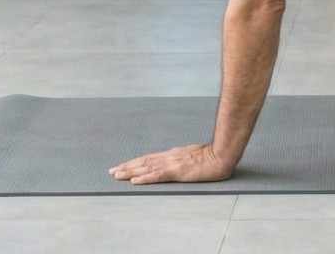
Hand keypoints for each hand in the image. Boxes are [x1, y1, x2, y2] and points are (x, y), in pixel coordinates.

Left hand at [109, 142, 234, 185]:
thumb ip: (183, 158)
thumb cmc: (212, 155)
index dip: (135, 162)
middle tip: (112, 171)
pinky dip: (144, 177)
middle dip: (127, 166)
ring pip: (146, 167)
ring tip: (117, 175)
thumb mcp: (194, 155)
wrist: (222, 154)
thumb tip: (175, 162)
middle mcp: (169, 156)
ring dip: (130, 171)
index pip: (149, 158)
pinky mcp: (177, 171)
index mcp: (173, 154)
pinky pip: (157, 175)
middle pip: (144, 161)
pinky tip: (135, 180)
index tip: (123, 166)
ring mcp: (172, 163)